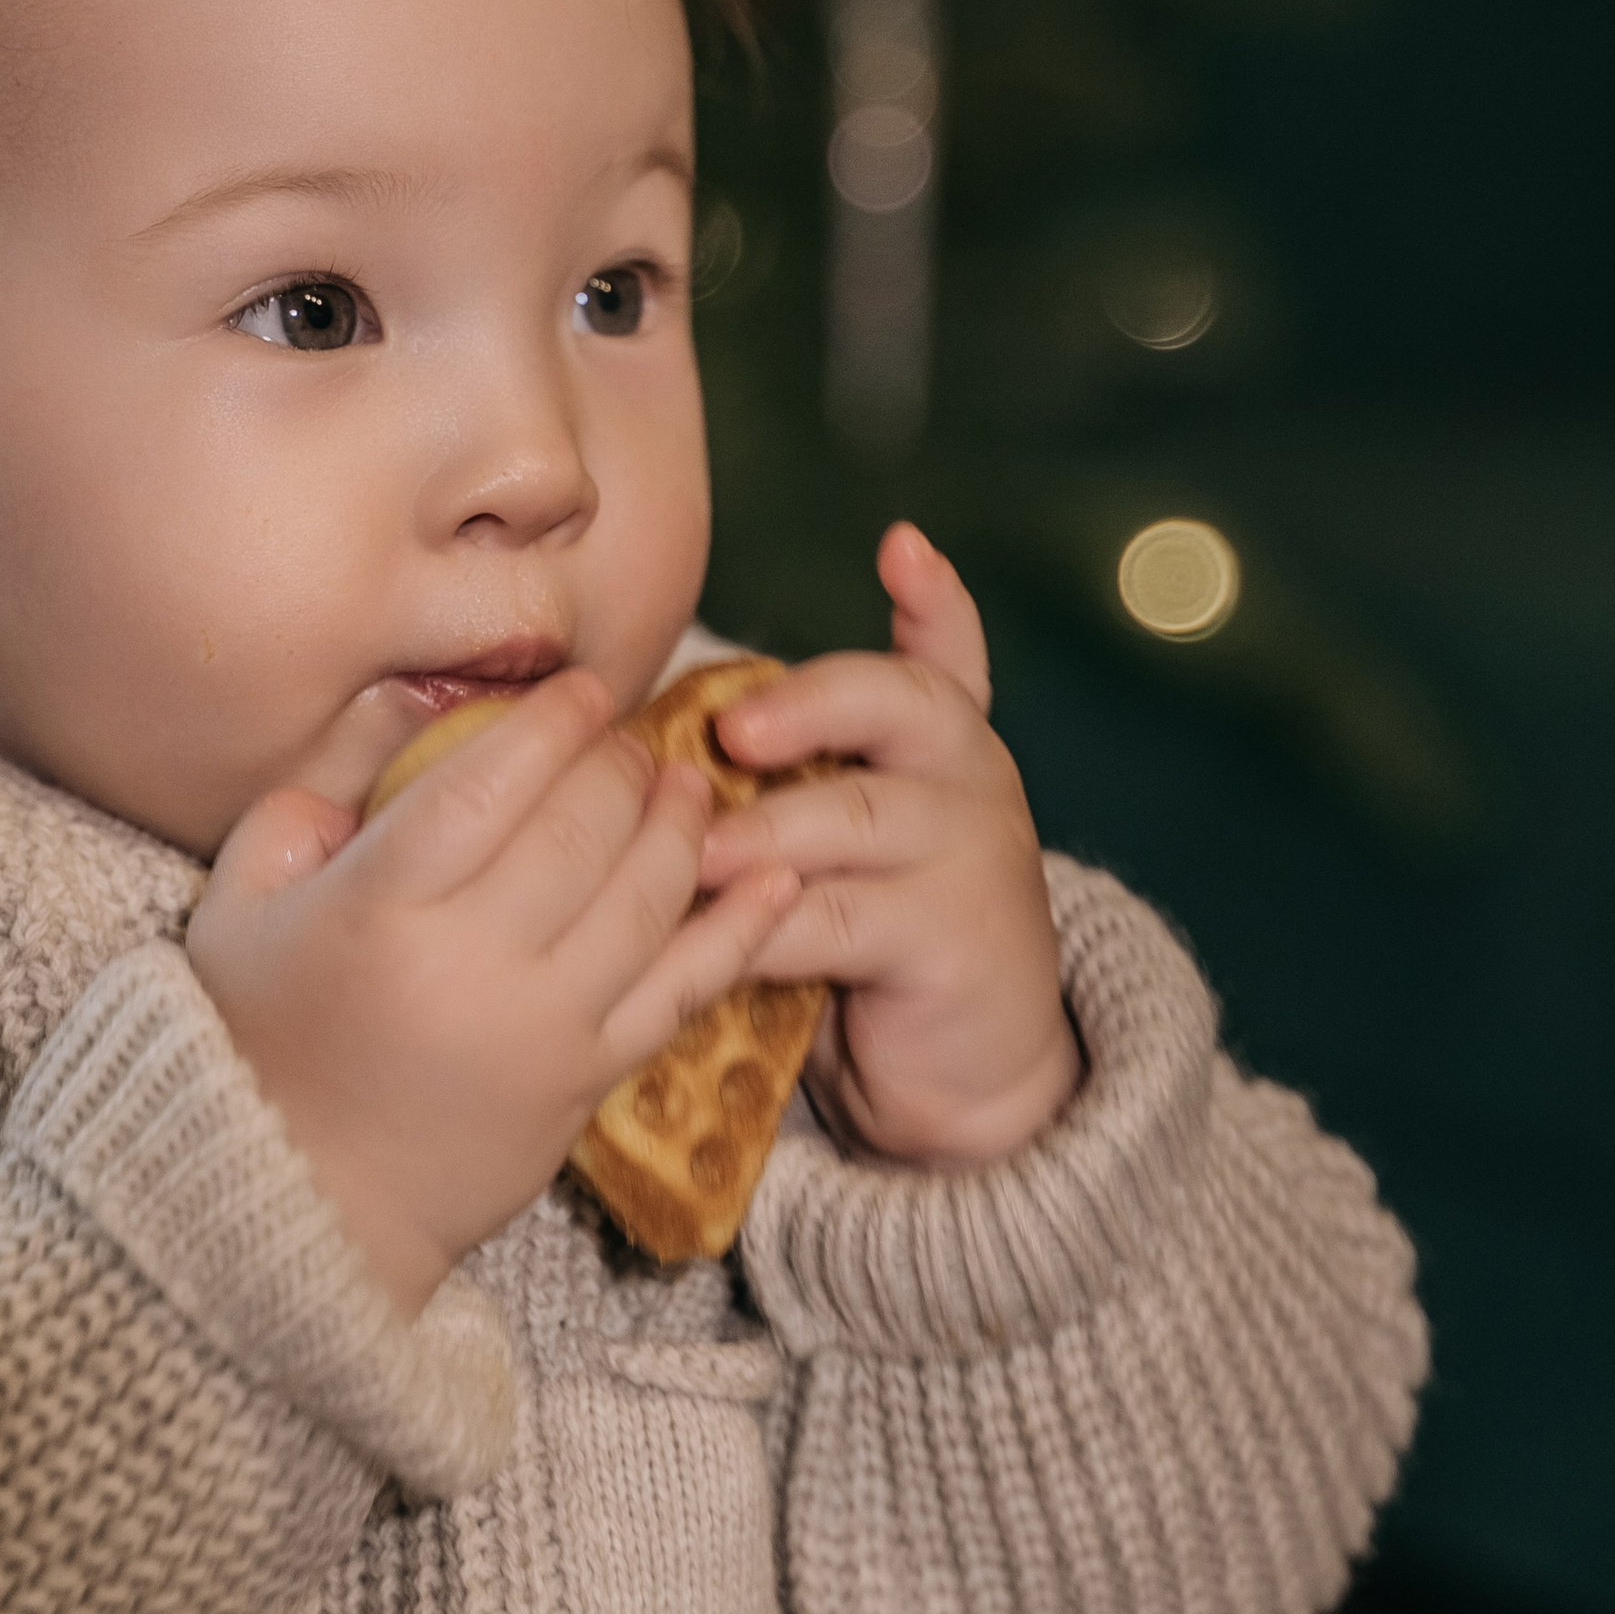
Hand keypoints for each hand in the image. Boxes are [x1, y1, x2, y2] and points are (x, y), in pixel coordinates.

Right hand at [187, 671, 802, 1320]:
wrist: (300, 1202)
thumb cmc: (258, 1033)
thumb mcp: (243, 899)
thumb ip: (314, 793)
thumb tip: (406, 705)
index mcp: (378, 908)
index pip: (490, 782)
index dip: (551, 723)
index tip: (580, 690)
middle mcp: (470, 965)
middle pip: (582, 830)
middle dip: (620, 765)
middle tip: (628, 738)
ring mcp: (541, 1029)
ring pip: (646, 898)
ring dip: (680, 825)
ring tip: (686, 784)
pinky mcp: (587, 1081)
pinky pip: (683, 991)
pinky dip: (738, 929)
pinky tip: (774, 877)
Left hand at [696, 525, 1081, 1167]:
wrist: (962, 1066)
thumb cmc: (869, 932)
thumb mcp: (837, 840)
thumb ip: (783, 778)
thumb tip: (642, 745)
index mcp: (937, 740)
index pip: (949, 651)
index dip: (934, 599)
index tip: (902, 548)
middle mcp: (969, 778)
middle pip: (903, 703)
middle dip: (813, 702)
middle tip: (734, 729)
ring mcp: (972, 856)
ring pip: (858, 817)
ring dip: (763, 833)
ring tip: (689, 856)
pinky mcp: (957, 940)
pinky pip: (845, 922)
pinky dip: (768, 928)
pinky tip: (716, 938)